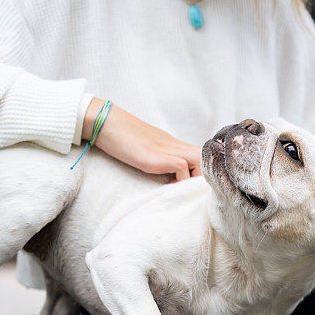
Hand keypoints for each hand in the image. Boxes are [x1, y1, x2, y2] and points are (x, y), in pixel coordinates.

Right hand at [83, 97, 201, 180]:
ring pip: (200, 162)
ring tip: (182, 191)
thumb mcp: (149, 151)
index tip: (193, 186)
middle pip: (207, 159)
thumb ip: (162, 162)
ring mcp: (169, 149)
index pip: (203, 157)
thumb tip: (169, 180)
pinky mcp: (159, 156)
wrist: (107, 123)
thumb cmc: (123, 138)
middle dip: (205, 177)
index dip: (204, 171)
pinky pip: (182, 168)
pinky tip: (167, 186)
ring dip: (195, 180)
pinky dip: (179, 181)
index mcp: (176, 145)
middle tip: (192, 191)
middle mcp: (177, 146)